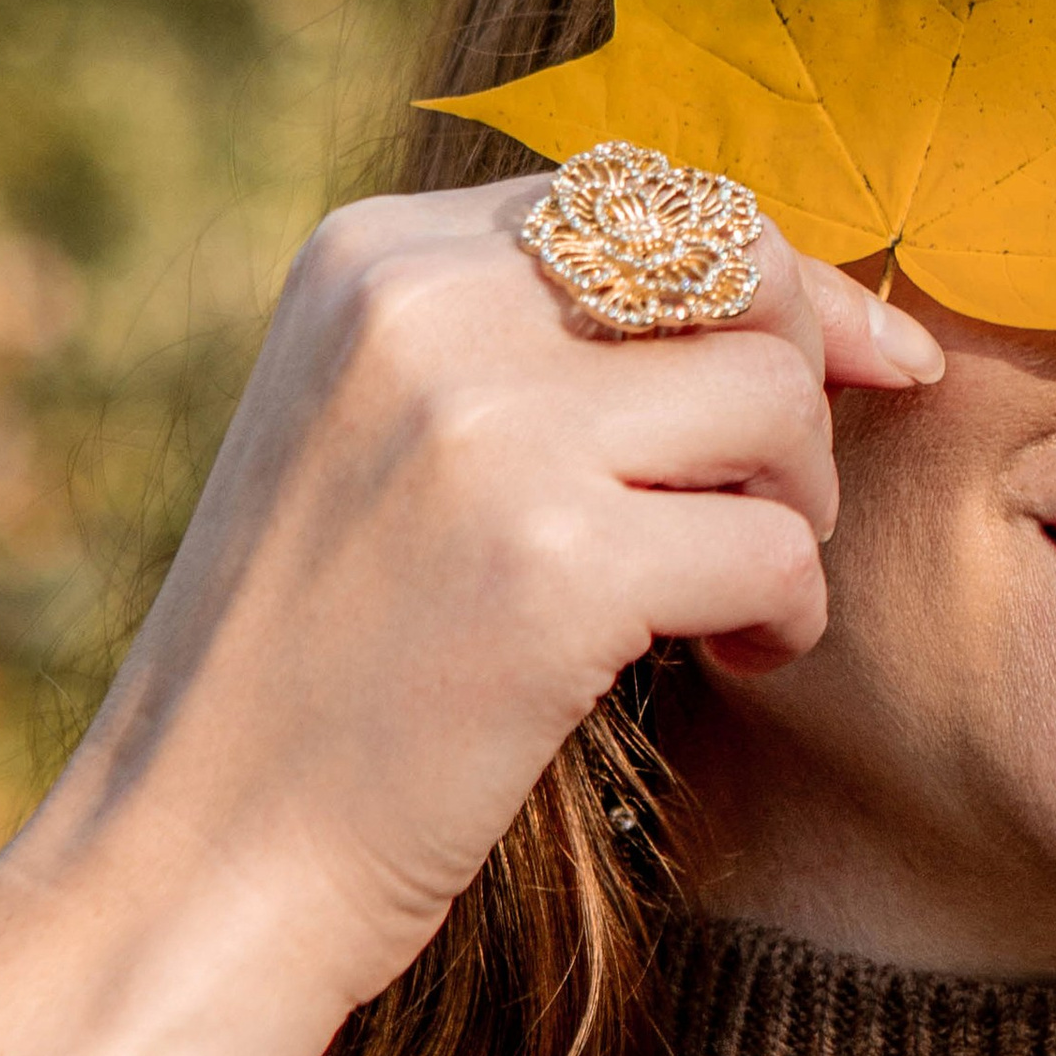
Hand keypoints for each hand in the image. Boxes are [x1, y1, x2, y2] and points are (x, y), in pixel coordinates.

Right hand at [34, 173, 942, 1010]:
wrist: (203, 857)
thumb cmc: (319, 665)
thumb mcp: (375, 436)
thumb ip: (522, 342)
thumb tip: (777, 280)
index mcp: (373, 257)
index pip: (645, 198)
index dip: (772, 283)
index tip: (853, 362)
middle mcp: (424, 311)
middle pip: (734, 265)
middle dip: (808, 376)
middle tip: (782, 501)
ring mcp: (488, 433)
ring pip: (775, 398)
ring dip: (797, 509)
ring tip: (728, 597)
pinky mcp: (554, 571)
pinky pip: (776, 550)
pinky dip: (787, 617)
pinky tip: (725, 663)